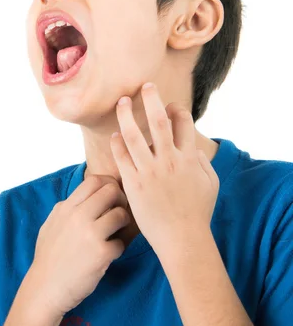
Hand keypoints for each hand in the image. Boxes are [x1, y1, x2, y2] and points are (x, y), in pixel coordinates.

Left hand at [110, 82, 219, 260]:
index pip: (184, 123)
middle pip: (159, 121)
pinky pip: (122, 158)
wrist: (183, 240)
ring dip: (127, 115)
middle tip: (145, 85)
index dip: (177, 109)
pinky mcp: (134, 184)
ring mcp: (150, 172)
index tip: (170, 105)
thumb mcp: (210, 184)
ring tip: (121, 102)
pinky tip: (115, 136)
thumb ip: (202, 162)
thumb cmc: (198, 214)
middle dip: (152, 99)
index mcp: (189, 158)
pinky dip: (118, 144)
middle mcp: (169, 160)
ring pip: (134, 135)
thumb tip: (193, 147)